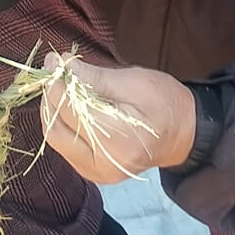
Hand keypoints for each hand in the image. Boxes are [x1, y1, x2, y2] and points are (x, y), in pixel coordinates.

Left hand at [41, 56, 195, 181]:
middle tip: (55, 72)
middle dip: (51, 98)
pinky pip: (65, 146)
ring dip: (53, 110)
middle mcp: (104, 164)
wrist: (184, 135)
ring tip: (62, 86)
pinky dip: (62, 123)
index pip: (72, 111)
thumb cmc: (165, 103)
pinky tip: (70, 106)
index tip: (53, 61)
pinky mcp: (92, 172)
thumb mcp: (135, 82)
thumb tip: (58, 64)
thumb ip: (94, 77)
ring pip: (56, 139)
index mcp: (119, 140)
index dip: (57, 84)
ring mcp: (97, 173)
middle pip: (56, 129)